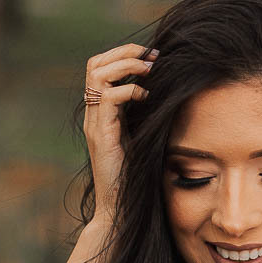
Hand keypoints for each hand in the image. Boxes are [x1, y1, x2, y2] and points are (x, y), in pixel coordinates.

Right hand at [82, 41, 157, 221]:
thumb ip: (145, 118)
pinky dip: (129, 90)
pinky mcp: (101, 135)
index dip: (124, 55)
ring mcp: (94, 124)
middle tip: (153, 56)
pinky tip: (147, 97)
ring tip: (151, 70)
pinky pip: (109, 98)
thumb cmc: (136, 180)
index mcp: (102, 114)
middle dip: (125, 52)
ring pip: (97, 73)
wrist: (119, 210)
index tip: (153, 57)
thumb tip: (167, 96)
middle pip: (94, 63)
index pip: (101, 68)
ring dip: (127, 65)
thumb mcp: (142, 140)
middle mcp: (94, 115)